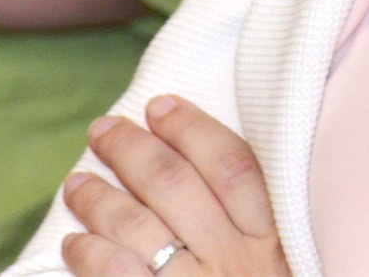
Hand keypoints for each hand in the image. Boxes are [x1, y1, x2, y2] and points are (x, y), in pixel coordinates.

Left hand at [63, 96, 288, 276]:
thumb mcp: (292, 269)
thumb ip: (263, 234)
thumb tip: (208, 179)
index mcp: (278, 244)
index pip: (232, 164)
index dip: (192, 128)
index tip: (162, 107)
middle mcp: (238, 262)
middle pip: (174, 183)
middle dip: (131, 148)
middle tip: (103, 130)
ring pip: (137, 225)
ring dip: (100, 197)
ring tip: (78, 183)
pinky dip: (91, 255)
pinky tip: (76, 244)